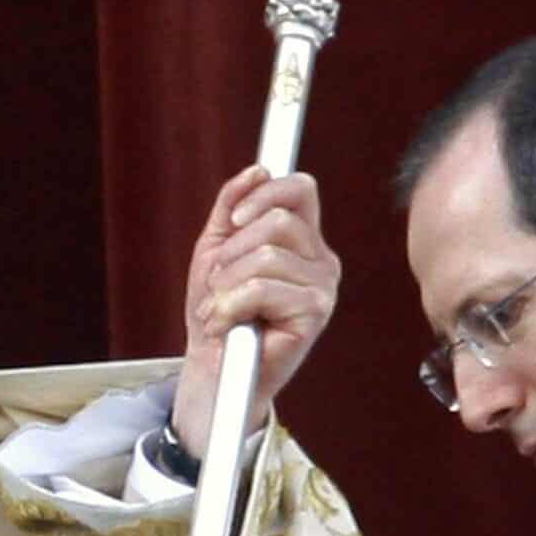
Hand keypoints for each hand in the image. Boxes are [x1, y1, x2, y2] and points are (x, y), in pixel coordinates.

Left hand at [168, 167, 338, 453]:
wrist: (213, 366)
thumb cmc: (217, 311)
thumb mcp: (215, 250)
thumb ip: (230, 207)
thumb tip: (256, 169)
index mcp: (302, 240)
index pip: (300, 190)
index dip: (263, 194)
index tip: (232, 219)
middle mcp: (321, 260)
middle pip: (277, 220)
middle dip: (231, 252)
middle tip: (218, 284)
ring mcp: (322, 286)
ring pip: (265, 255)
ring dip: (225, 284)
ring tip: (220, 308)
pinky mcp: (315, 313)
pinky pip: (261, 287)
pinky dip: (229, 305)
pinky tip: (226, 324)